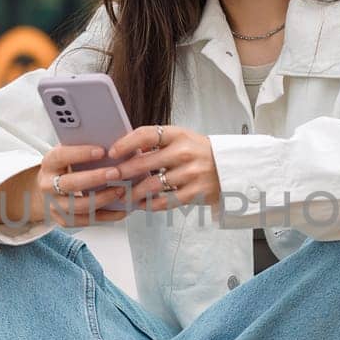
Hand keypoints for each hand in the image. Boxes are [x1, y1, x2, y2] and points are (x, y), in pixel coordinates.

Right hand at [37, 143, 130, 227]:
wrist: (50, 188)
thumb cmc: (67, 165)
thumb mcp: (70, 151)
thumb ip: (85, 146)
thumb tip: (112, 141)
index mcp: (49, 163)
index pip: (61, 156)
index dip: (81, 154)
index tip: (102, 151)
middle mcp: (47, 185)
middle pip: (70, 184)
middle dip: (95, 178)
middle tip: (117, 173)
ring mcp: (54, 205)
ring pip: (80, 206)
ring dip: (104, 198)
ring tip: (122, 190)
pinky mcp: (64, 220)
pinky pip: (88, 221)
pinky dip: (108, 216)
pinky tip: (123, 208)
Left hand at [106, 124, 220, 212]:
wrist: (229, 167)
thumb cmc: (199, 152)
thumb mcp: (182, 138)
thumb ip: (157, 142)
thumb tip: (127, 150)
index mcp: (178, 135)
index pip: (146, 134)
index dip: (126, 143)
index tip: (112, 153)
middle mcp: (184, 153)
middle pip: (145, 163)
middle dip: (123, 173)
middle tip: (110, 179)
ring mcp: (190, 174)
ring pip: (152, 186)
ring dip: (133, 193)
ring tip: (123, 196)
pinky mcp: (195, 193)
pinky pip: (165, 201)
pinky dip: (150, 205)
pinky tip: (142, 205)